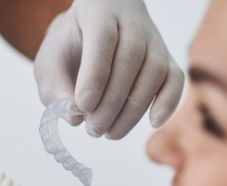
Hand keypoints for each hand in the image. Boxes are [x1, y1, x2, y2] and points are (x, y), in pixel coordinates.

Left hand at [34, 0, 183, 138]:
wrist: (97, 29)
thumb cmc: (71, 47)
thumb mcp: (50, 62)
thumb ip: (54, 88)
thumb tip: (74, 116)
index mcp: (97, 11)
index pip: (102, 37)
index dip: (94, 75)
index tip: (83, 107)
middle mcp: (132, 22)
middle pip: (129, 58)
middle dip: (110, 102)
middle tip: (93, 129)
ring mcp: (154, 40)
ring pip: (154, 72)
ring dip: (133, 111)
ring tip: (110, 133)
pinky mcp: (167, 60)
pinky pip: (176, 80)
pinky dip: (168, 102)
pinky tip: (152, 123)